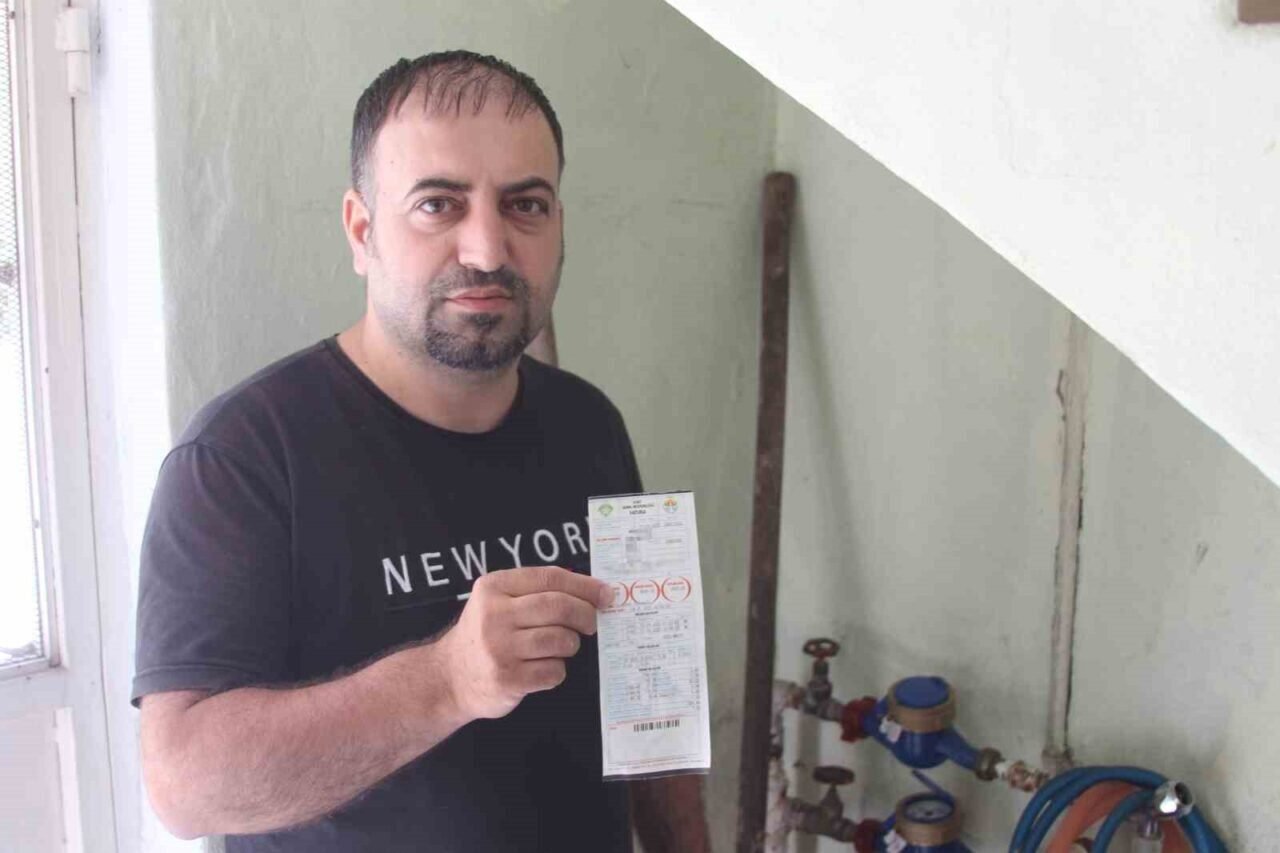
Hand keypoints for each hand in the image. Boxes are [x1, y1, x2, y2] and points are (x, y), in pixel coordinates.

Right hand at [436, 566, 612, 720]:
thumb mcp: (498, 602)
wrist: (450, 677)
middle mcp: (493, 615)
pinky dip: (557, 670)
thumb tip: (593, 593)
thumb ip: (535, 593)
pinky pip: (553, 671)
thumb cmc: (485, 635)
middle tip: (593, 623)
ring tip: (560, 647)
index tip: (606, 594)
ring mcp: (499, 648)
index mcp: (494, 587)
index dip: (585, 586)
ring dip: (570, 645)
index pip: (550, 578)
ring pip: (560, 640)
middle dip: (585, 615)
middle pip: (558, 607)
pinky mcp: (507, 679)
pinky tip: (543, 668)